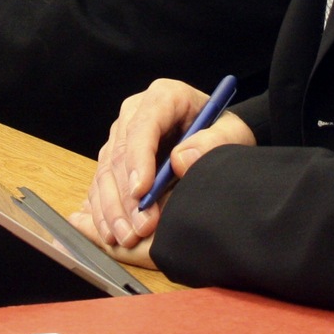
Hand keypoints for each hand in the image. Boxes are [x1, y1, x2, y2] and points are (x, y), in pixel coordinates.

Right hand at [70, 79, 257, 264]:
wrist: (216, 136)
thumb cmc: (223, 131)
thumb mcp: (232, 133)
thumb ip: (214, 142)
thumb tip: (181, 160)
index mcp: (164, 96)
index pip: (143, 126)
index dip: (139, 159)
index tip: (142, 191)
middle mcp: (136, 112)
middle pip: (120, 153)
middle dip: (127, 195)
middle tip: (140, 227)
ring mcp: (122, 134)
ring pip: (106, 171)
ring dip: (112, 207)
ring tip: (125, 237)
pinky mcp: (114, 156)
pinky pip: (101, 183)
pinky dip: (104, 210)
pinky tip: (111, 232)